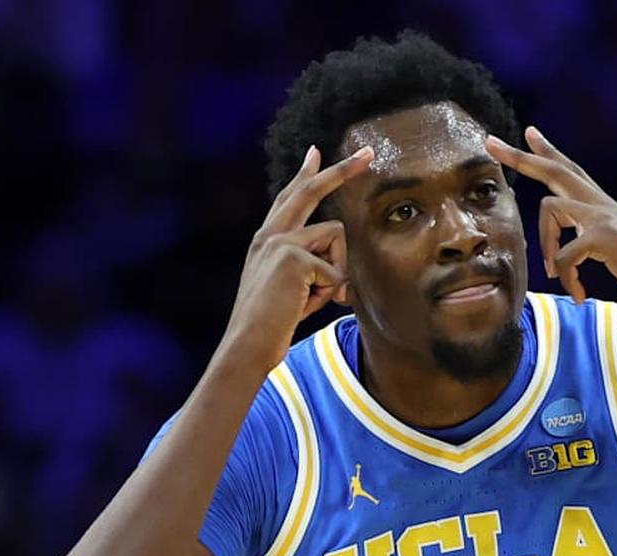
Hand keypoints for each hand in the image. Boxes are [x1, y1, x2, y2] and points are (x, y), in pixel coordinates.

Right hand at [221, 144, 373, 371]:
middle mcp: (270, 234)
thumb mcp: (293, 288)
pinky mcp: (293, 258)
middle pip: (311, 190)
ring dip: (336, 272)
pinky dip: (328, 293)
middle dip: (342, 170)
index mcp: (267, 239)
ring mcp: (279, 243)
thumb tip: (341, 266)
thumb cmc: (273, 324)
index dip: (304, 174)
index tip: (315, 151)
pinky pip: (336, 271)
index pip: (289, 197)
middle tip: (368, 153)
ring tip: (311, 298)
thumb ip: (311, 267)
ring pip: (336, 237)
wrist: (248, 344)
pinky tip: (304, 305)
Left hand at [485, 127, 616, 319]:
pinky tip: (578, 293)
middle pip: (554, 170)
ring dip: (544, 246)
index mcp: (605, 207)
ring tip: (555, 275)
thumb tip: (565, 252)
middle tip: (490, 143)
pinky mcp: (606, 238)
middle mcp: (604, 204)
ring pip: (549, 208)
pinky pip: (564, 253)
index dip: (549, 151)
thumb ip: (593, 242)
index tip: (528, 132)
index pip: (572, 170)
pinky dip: (566, 276)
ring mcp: (605, 217)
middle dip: (520, 157)